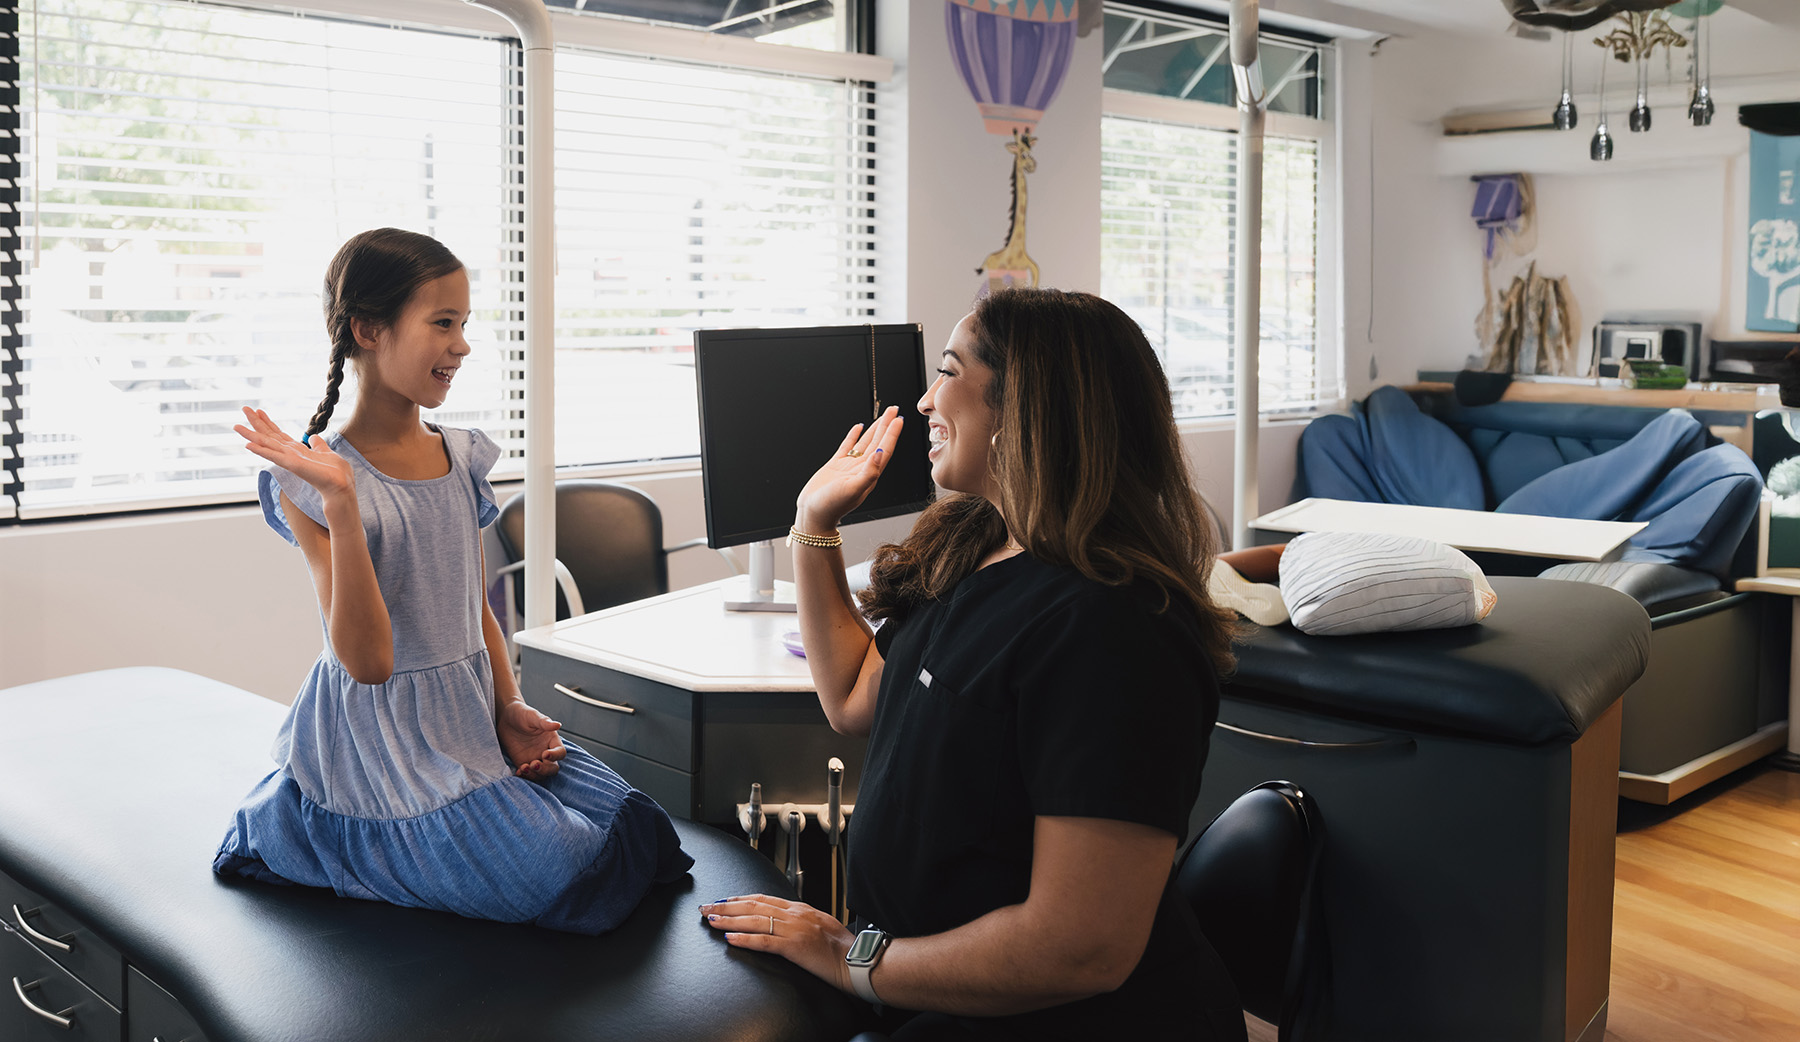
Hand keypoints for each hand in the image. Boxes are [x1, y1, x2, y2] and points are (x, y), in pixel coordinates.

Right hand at [235, 407, 354, 500]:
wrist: (340, 485)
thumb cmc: (335, 472)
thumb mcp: (326, 452)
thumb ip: (318, 444)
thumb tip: (312, 437)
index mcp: (297, 450)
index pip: (279, 434)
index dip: (269, 422)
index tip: (259, 410)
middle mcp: (290, 454)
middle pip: (269, 436)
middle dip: (256, 422)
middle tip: (244, 408)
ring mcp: (289, 459)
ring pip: (266, 444)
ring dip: (251, 435)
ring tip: (236, 426)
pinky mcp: (291, 464)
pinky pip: (273, 456)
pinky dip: (260, 450)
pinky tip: (248, 445)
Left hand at [498, 698, 565, 780]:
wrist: (505, 717)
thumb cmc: (521, 713)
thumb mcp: (532, 716)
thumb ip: (544, 722)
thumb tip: (557, 725)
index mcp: (552, 740)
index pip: (560, 753)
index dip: (555, 756)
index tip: (544, 754)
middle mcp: (545, 751)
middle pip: (553, 768)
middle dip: (545, 770)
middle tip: (534, 764)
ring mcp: (534, 758)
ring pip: (541, 774)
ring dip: (534, 775)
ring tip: (523, 768)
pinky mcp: (523, 763)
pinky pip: (527, 775)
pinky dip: (524, 776)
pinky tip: (518, 771)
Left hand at [700, 894, 856, 993]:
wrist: (857, 960)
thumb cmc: (842, 947)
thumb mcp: (821, 924)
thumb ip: (802, 920)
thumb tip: (784, 922)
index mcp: (800, 908)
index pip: (764, 899)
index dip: (740, 899)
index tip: (724, 900)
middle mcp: (795, 914)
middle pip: (754, 906)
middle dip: (727, 906)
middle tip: (707, 907)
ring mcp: (794, 929)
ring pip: (755, 921)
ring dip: (730, 920)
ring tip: (712, 920)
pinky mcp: (794, 947)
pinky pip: (764, 941)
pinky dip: (745, 938)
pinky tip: (731, 938)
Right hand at [793, 407, 904, 533]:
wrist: (814, 515)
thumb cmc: (832, 506)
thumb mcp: (853, 490)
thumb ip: (868, 473)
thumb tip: (880, 454)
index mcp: (869, 474)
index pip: (885, 449)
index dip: (893, 434)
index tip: (899, 419)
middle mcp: (862, 469)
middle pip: (878, 442)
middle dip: (886, 425)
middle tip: (893, 409)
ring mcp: (849, 467)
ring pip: (865, 442)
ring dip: (874, 429)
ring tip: (882, 415)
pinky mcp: (836, 466)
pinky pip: (848, 447)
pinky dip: (854, 436)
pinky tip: (858, 427)